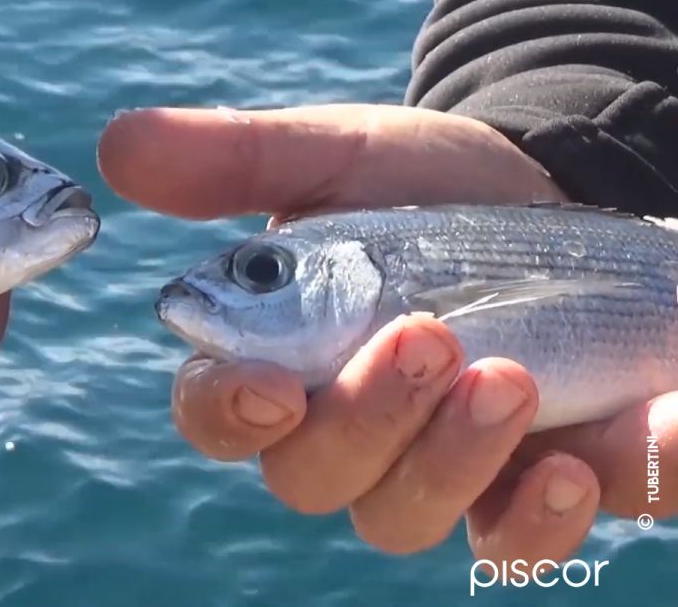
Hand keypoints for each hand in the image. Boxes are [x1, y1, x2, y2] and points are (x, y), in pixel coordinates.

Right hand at [98, 104, 675, 562]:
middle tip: (428, 337)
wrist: (549, 194)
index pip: (215, 411)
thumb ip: (234, 159)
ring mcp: (423, 468)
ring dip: (445, 461)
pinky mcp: (512, 488)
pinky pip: (509, 545)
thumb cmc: (418, 186)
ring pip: (396, 518)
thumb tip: (117, 144)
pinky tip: (572, 466)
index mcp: (273, 355)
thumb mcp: (338, 156)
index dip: (226, 411)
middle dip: (361, 420)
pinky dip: (535, 521)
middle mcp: (335, 428)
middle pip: (307, 477)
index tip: (267, 386)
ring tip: (507, 376)